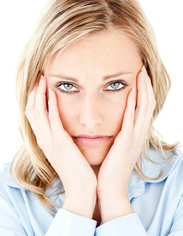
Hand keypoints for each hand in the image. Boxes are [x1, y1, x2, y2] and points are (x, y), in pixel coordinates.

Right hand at [25, 76, 96, 200]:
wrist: (81, 188)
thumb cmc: (76, 169)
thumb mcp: (65, 151)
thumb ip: (61, 139)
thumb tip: (62, 127)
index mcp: (45, 141)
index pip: (34, 115)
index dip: (34, 99)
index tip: (39, 85)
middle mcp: (43, 139)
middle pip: (31, 110)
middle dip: (33, 92)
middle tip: (39, 77)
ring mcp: (50, 140)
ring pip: (38, 112)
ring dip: (39, 94)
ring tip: (42, 79)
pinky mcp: (60, 142)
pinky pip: (52, 119)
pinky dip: (50, 104)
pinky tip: (52, 92)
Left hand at [97, 66, 155, 199]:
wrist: (110, 187)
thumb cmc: (111, 167)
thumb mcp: (118, 147)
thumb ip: (120, 134)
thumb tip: (117, 123)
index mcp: (136, 134)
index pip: (144, 107)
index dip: (144, 91)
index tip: (139, 77)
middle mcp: (139, 134)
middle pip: (148, 104)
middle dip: (146, 86)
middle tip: (143, 69)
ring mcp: (134, 138)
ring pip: (143, 109)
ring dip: (143, 90)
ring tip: (140, 74)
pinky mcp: (126, 142)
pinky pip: (131, 120)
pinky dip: (133, 105)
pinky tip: (131, 92)